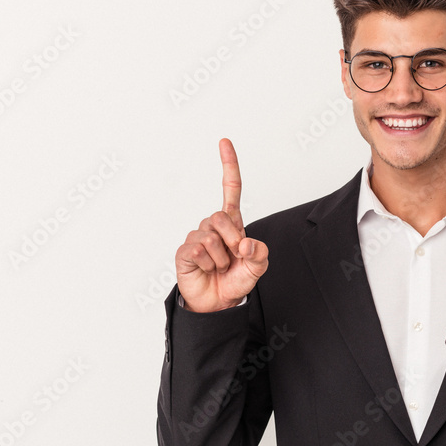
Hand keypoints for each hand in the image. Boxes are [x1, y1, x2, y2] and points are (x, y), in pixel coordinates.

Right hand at [175, 138, 268, 312]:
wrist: (218, 302)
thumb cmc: (236, 279)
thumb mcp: (258, 267)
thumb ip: (260, 253)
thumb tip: (245, 243)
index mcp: (232, 223)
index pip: (230, 189)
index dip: (229, 165)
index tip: (224, 142)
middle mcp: (212, 225)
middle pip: (222, 217)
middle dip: (232, 240)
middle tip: (233, 258)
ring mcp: (197, 237)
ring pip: (212, 238)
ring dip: (221, 259)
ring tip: (218, 268)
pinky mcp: (185, 251)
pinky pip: (199, 251)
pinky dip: (207, 265)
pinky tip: (206, 270)